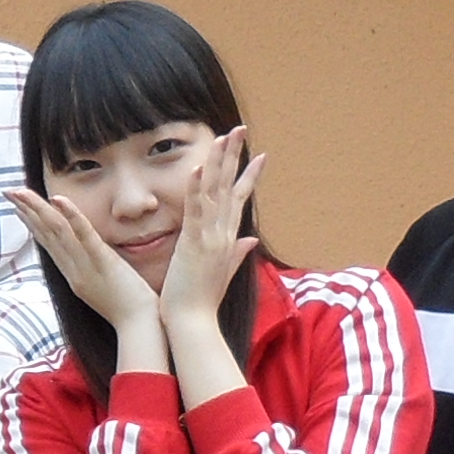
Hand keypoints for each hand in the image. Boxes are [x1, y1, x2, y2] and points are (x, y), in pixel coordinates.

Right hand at [4, 188, 161, 338]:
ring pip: (57, 232)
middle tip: (9, 191)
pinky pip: (85, 236)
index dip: (32, 224)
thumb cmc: (130, 312)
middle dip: (26, 211)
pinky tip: (58, 199)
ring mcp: (86, 266)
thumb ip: (94, 273)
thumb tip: (94, 260)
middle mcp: (74, 270)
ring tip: (21, 191)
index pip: (49, 245)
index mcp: (74, 276)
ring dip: (38, 209)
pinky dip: (71, 216)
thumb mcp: (104, 290)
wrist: (139, 329)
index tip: (19, 208)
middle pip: (46, 235)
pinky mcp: (103, 263)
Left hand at [158, 128, 263, 329]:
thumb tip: (251, 240)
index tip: (260, 154)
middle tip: (241, 129)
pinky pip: (196, 210)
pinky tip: (199, 167)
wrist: (193, 324)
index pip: (240, 200)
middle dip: (237, 156)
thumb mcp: (224, 273)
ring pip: (217, 192)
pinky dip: (198, 188)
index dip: (249, 176)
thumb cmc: (202, 301)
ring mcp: (211, 237)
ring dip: (220, 162)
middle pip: (232, 187)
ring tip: (224, 136)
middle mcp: (223, 234)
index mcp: (228, 239)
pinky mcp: (194, 244)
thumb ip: (239, 253)